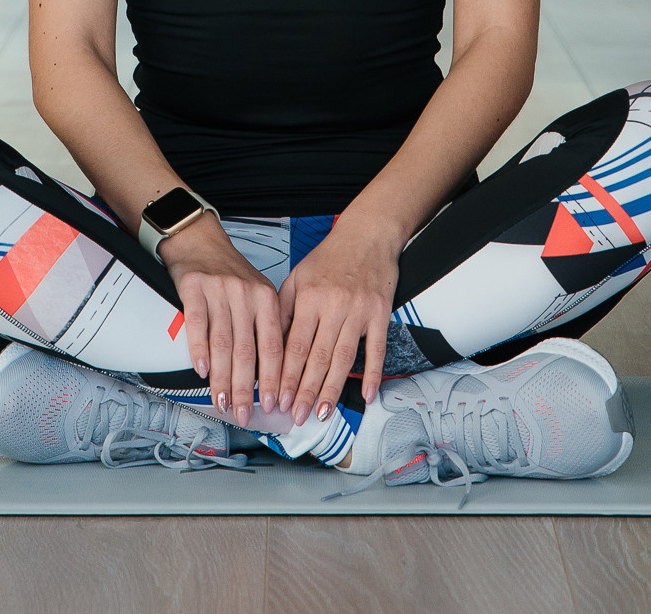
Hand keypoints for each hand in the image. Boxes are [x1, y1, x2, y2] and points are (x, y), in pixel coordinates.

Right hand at [158, 219, 283, 427]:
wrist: (200, 240)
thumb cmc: (229, 272)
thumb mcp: (258, 293)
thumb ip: (265, 326)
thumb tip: (272, 373)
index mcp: (267, 298)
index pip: (274, 347)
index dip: (274, 379)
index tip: (275, 404)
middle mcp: (246, 294)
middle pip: (247, 351)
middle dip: (246, 389)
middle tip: (244, 413)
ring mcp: (220, 291)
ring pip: (223, 344)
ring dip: (222, 379)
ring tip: (223, 402)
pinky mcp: (194, 288)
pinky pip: (197, 325)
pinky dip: (198, 351)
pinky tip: (201, 371)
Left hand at [276, 222, 397, 424]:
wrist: (367, 235)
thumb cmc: (330, 257)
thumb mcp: (297, 277)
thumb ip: (284, 311)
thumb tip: (269, 345)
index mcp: (309, 298)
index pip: (294, 346)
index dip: (286, 377)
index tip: (279, 399)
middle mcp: (333, 306)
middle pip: (317, 357)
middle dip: (307, 391)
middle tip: (298, 416)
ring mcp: (359, 311)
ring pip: (344, 358)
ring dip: (333, 388)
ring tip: (324, 412)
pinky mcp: (380, 313)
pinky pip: (376, 348)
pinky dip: (373, 373)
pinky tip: (366, 395)